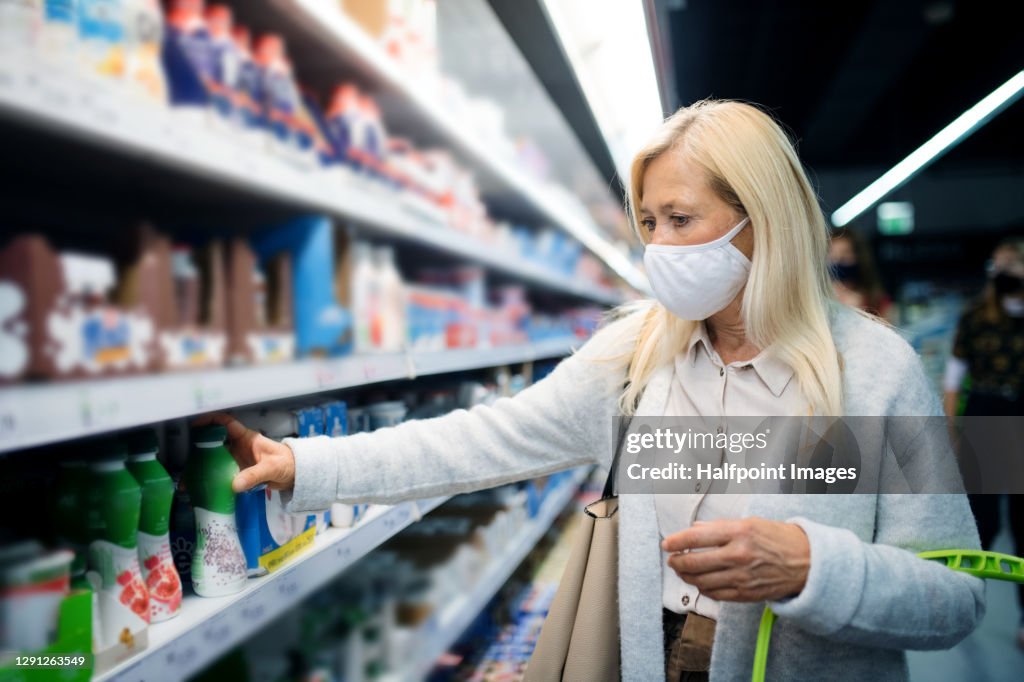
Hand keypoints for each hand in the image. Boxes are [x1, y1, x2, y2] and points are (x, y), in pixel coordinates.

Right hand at [192, 413, 295, 492]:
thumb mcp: (271, 468)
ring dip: (203, 467)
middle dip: (199, 448)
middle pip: (215, 442)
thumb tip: (234, 485)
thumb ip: (254, 475)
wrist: (296, 476)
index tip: (194, 425)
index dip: (210, 420)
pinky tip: (202, 489)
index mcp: (247, 438)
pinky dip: (212, 480)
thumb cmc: (287, 464)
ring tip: (188, 480)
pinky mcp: (239, 472)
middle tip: (184, 459)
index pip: (226, 423)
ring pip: (216, 459)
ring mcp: (238, 459)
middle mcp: (239, 447)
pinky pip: (222, 474)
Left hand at [661, 517, 809, 602]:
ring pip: (701, 581)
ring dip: (686, 577)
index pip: (696, 537)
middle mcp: (738, 555)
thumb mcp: (752, 522)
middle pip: (694, 562)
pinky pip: (715, 594)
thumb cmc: (782, 539)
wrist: (809, 563)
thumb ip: (720, 526)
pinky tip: (701, 582)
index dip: (676, 541)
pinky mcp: (745, 594)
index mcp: (739, 532)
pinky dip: (703, 589)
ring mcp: (741, 577)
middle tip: (672, 559)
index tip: (667, 543)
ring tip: (683, 570)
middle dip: (676, 561)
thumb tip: (696, 529)